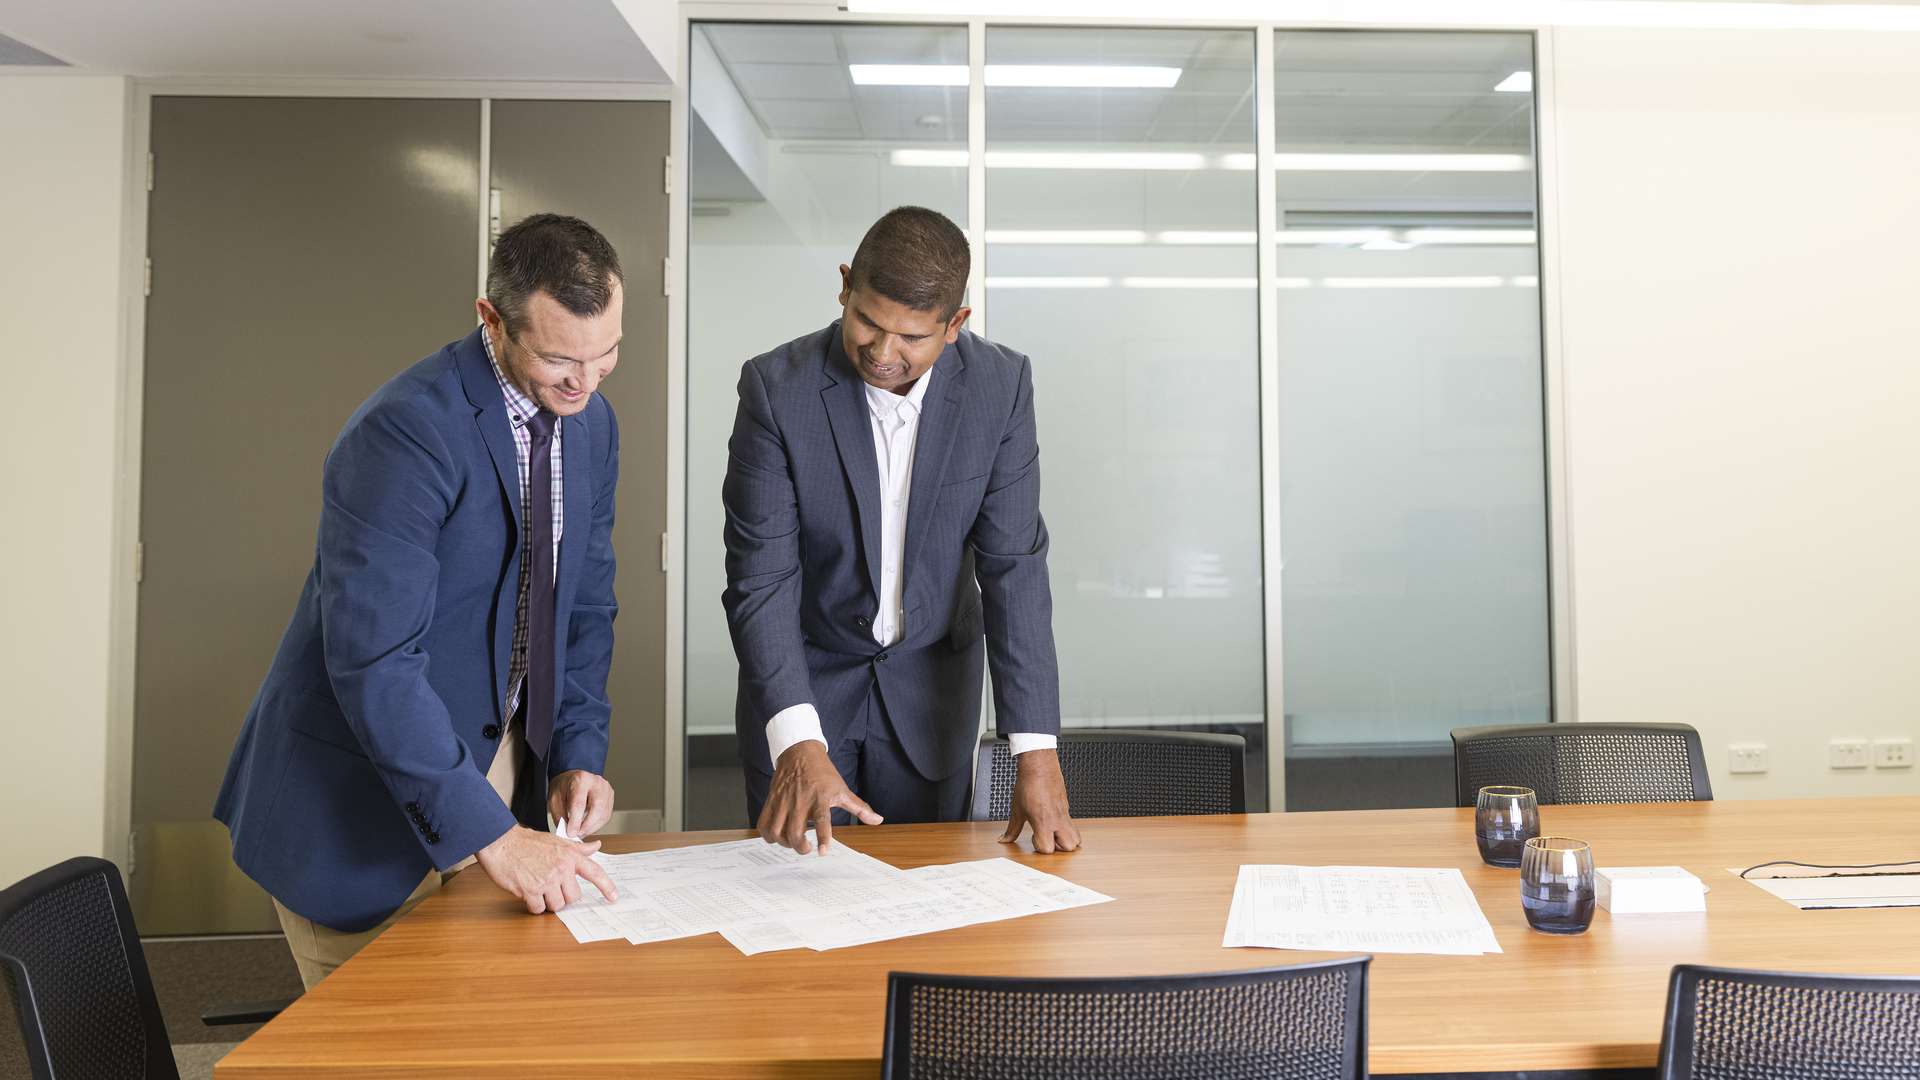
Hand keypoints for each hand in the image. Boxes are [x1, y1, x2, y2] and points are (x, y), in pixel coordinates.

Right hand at [475, 825, 618, 914]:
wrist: (501, 842)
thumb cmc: (527, 842)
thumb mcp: (556, 841)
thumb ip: (577, 848)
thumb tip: (596, 846)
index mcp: (570, 856)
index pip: (595, 872)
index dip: (606, 887)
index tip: (613, 898)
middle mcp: (561, 868)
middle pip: (573, 897)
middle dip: (563, 896)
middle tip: (551, 887)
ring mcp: (547, 880)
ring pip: (557, 905)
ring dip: (548, 902)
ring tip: (538, 888)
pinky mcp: (531, 890)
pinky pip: (539, 909)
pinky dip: (534, 906)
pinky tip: (528, 893)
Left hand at [547, 769, 615, 837]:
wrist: (573, 778)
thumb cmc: (564, 787)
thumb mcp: (555, 799)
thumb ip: (560, 815)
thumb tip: (567, 831)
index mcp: (581, 779)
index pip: (579, 803)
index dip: (575, 821)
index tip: (570, 833)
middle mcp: (597, 783)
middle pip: (597, 808)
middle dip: (586, 826)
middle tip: (577, 835)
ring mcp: (606, 790)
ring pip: (603, 814)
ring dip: (592, 827)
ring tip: (581, 832)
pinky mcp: (610, 797)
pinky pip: (606, 816)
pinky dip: (597, 825)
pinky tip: (588, 827)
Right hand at [757, 741, 880, 854]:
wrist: (800, 752)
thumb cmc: (823, 773)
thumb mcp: (842, 789)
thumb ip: (859, 808)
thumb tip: (878, 820)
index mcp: (820, 798)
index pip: (821, 820)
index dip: (823, 838)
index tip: (822, 852)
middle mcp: (800, 801)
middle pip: (794, 832)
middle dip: (800, 847)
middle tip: (807, 848)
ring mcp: (783, 801)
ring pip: (777, 831)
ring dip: (784, 843)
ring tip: (792, 842)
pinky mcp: (771, 801)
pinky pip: (763, 823)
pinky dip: (768, 835)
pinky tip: (777, 836)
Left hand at [1001, 749, 1080, 853]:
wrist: (1039, 766)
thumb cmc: (1028, 784)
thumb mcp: (1017, 810)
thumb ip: (1012, 829)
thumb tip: (1005, 839)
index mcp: (1043, 822)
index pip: (1048, 849)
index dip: (1040, 847)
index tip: (1033, 838)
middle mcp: (1057, 820)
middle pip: (1070, 847)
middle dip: (1059, 848)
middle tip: (1046, 838)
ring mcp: (1065, 814)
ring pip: (1077, 838)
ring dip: (1066, 840)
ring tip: (1053, 833)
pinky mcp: (1067, 807)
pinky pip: (1072, 824)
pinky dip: (1066, 828)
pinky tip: (1054, 821)